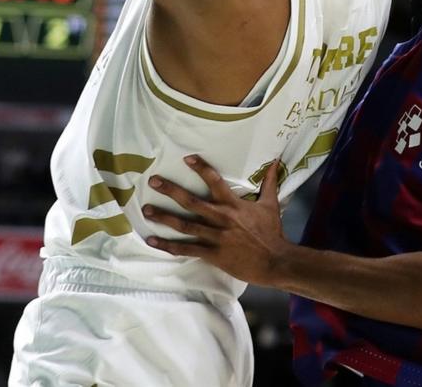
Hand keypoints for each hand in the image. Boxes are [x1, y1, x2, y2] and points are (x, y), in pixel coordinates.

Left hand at [143, 154, 286, 285]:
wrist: (274, 262)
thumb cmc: (271, 232)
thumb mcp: (271, 204)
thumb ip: (270, 182)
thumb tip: (276, 161)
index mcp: (234, 205)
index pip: (215, 181)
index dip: (201, 169)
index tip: (186, 159)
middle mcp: (221, 218)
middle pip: (191, 202)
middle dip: (171, 191)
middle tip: (153, 181)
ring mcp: (215, 237)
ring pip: (184, 225)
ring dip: (164, 217)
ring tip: (146, 210)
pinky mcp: (212, 254)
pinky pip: (187, 249)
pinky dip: (168, 246)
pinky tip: (152, 241)